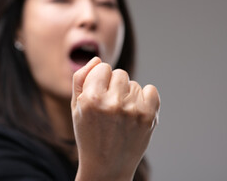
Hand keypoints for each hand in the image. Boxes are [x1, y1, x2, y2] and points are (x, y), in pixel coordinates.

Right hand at [72, 57, 159, 180]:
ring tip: (120, 115)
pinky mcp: (149, 116)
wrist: (106, 166)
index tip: (98, 94)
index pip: (103, 67)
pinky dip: (144, 98)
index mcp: (91, 98)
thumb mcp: (76, 107)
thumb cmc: (88, 133)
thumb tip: (97, 59)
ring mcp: (133, 110)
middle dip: (114, 86)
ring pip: (134, 84)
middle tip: (109, 107)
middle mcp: (113, 103)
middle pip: (120, 73)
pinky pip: (150, 89)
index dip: (99, 80)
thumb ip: (81, 78)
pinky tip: (134, 112)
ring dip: (128, 94)